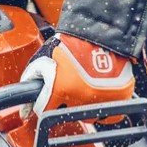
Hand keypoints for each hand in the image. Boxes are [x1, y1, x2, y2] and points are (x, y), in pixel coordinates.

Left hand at [20, 33, 134, 118]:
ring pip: (89, 117)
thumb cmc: (72, 42)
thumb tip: (25, 105)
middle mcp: (83, 97)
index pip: (45, 110)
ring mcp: (104, 98)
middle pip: (69, 114)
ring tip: (86, 89)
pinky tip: (100, 96)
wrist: (100, 29)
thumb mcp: (45, 57)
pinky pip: (110, 115)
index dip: (44, 104)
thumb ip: (34, 78)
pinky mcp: (121, 96)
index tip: (47, 101)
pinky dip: (104, 108)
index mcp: (62, 88)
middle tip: (70, 89)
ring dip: (85, 106)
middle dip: (66, 104)